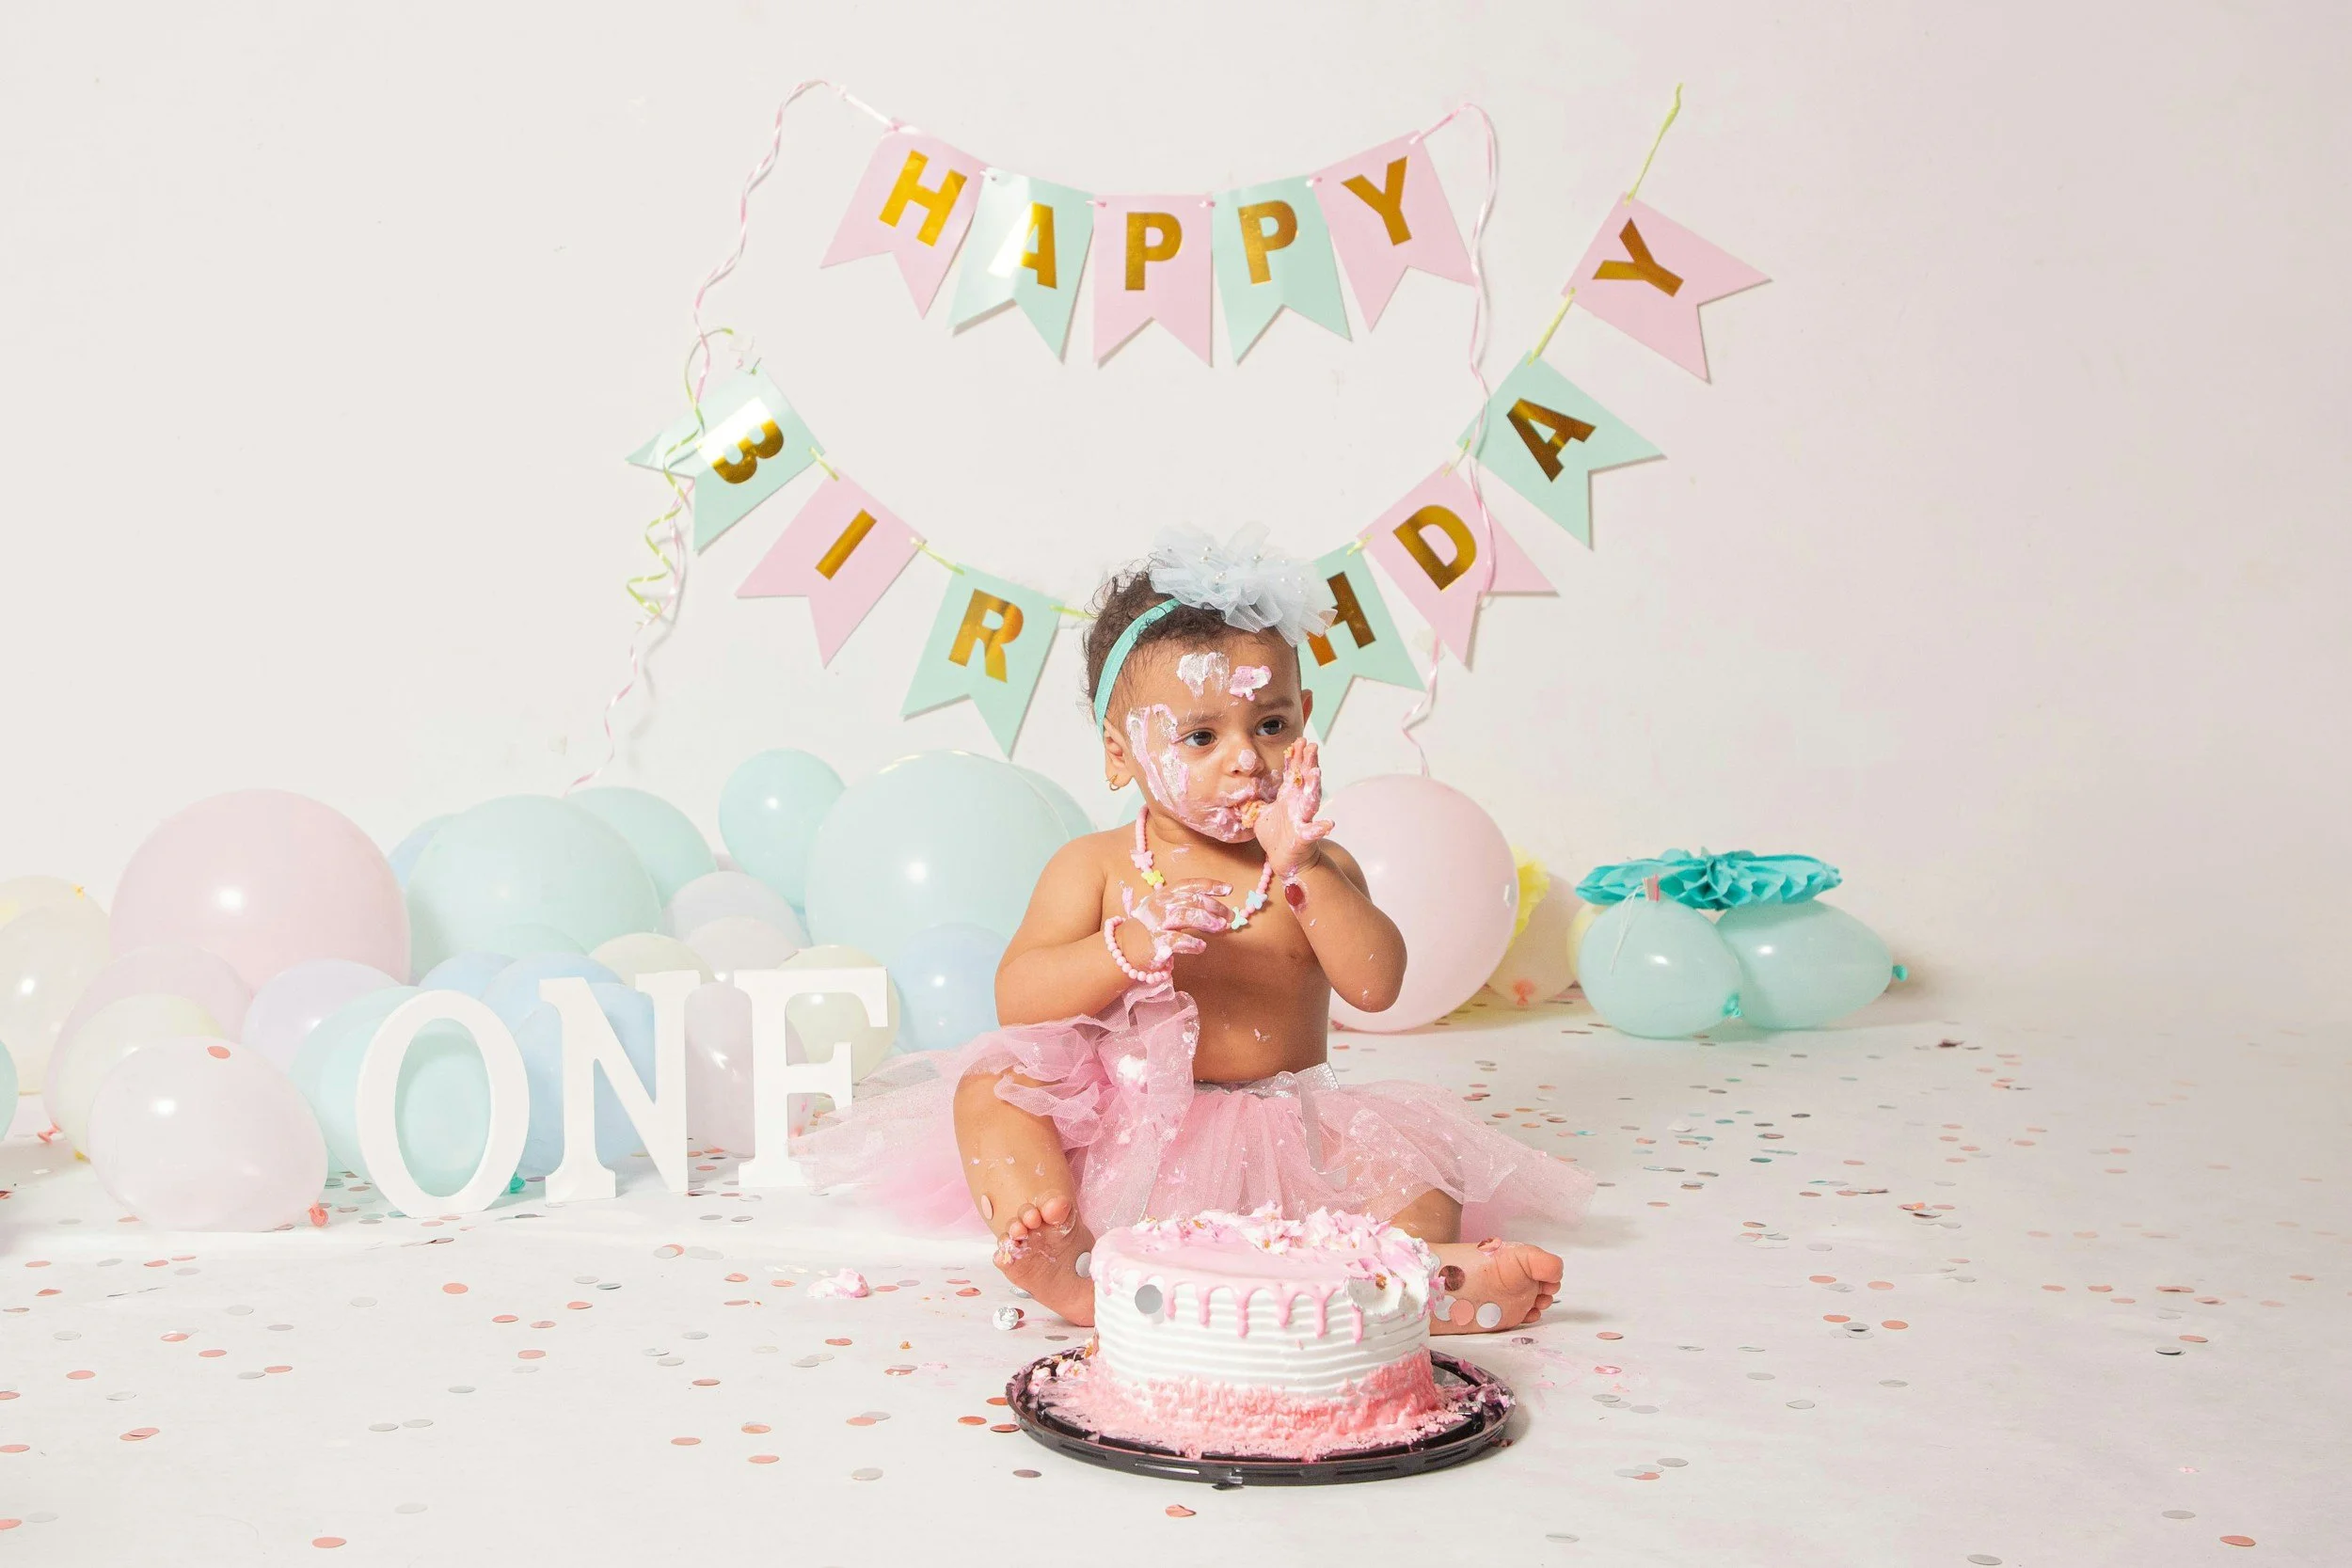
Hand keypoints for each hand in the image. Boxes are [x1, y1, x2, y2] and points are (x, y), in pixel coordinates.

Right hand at [1121, 877, 1233, 966]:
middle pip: (1192, 900)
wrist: (1125, 947)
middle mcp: (1161, 905)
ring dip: (1206, 921)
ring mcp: (1157, 923)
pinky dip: (1191, 943)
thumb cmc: (1151, 928)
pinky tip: (1201, 946)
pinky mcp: (1155, 942)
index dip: (1210, 885)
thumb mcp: (1167, 911)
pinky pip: (1175, 940)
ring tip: (1220, 928)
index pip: (1189, 885)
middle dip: (1214, 907)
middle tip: (1230, 917)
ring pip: (1185, 916)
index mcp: (1165, 895)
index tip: (1228, 889)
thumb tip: (1219, 914)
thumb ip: (1188, 908)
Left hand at [1256, 740, 1333, 877]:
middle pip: (1305, 780)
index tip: (1299, 741)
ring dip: (1314, 786)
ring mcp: (1303, 819)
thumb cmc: (1275, 835)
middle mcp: (1298, 804)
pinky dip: (1320, 829)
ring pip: (1310, 800)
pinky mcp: (1303, 837)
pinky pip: (1312, 833)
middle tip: (1311, 746)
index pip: (1294, 773)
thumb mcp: (1260, 812)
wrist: (1283, 858)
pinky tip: (1328, 824)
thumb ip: (1255, 798)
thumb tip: (1242, 786)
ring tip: (1317, 772)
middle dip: (1308, 763)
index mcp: (1289, 797)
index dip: (1296, 757)